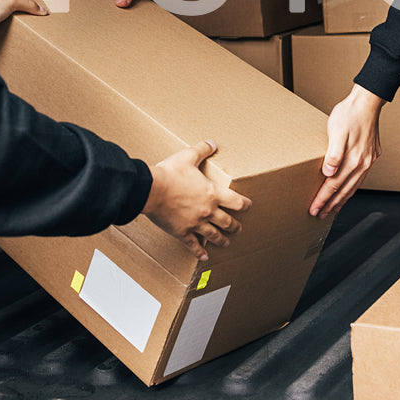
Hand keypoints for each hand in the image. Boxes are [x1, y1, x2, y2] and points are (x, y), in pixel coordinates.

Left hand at [0, 0, 47, 46]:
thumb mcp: (9, 1)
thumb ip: (26, 4)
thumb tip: (41, 9)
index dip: (39, 3)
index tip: (49, 9)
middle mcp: (2, 9)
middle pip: (23, 11)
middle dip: (33, 17)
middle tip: (44, 23)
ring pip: (16, 24)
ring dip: (24, 28)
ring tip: (35, 33)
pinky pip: (8, 35)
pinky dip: (15, 38)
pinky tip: (20, 41)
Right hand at [143, 140, 251, 259]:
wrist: (151, 190)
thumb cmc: (170, 173)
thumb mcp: (188, 157)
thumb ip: (202, 150)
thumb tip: (212, 143)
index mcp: (212, 193)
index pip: (236, 202)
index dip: (245, 205)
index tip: (248, 206)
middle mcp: (207, 211)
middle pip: (227, 222)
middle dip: (235, 226)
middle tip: (238, 229)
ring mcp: (195, 224)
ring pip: (214, 235)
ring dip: (221, 240)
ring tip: (225, 243)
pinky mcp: (182, 232)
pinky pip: (193, 245)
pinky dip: (199, 252)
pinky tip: (204, 257)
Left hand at [310, 85, 384, 217]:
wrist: (367, 101)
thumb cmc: (349, 114)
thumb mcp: (336, 131)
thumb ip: (333, 154)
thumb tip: (328, 173)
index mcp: (353, 160)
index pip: (334, 186)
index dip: (323, 199)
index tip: (314, 209)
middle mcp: (363, 163)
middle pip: (344, 190)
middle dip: (331, 204)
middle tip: (320, 214)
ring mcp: (369, 161)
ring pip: (353, 187)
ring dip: (342, 199)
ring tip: (332, 208)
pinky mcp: (372, 156)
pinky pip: (360, 178)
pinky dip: (352, 188)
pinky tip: (347, 190)